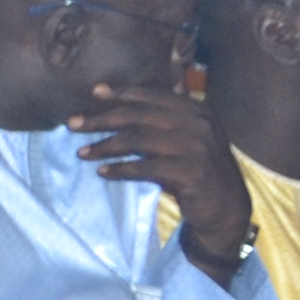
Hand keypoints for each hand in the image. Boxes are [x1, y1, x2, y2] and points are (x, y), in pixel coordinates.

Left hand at [75, 81, 249, 272]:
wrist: (226, 206)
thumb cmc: (198, 169)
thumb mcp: (187, 138)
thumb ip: (164, 119)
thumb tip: (123, 102)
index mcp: (197, 110)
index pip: (154, 96)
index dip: (123, 93)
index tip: (94, 92)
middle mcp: (199, 124)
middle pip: (140, 117)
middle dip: (102, 119)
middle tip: (73, 125)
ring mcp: (197, 147)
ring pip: (139, 141)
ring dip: (106, 147)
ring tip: (82, 153)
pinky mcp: (191, 172)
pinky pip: (146, 168)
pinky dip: (121, 169)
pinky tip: (103, 172)